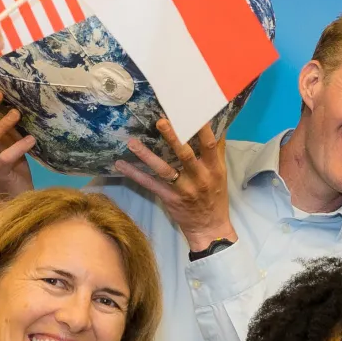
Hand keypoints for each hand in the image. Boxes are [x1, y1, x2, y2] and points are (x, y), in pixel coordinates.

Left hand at [112, 118, 234, 251]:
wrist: (210, 228)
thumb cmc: (215, 197)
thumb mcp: (220, 174)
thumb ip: (217, 152)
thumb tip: (218, 127)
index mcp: (214, 169)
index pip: (209, 146)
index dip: (201, 129)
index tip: (190, 112)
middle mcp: (199, 178)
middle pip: (186, 155)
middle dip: (173, 138)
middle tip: (161, 121)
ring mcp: (184, 189)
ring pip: (164, 170)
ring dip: (147, 156)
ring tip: (132, 142)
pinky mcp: (170, 199)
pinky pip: (150, 185)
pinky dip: (135, 175)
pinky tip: (121, 164)